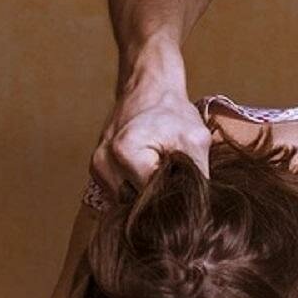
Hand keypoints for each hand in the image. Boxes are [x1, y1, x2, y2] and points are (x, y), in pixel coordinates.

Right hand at [91, 84, 210, 196]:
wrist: (148, 91)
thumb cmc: (172, 113)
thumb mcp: (195, 139)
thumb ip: (196, 174)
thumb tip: (199, 207)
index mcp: (124, 153)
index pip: (151, 198)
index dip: (172, 197)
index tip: (186, 186)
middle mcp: (103, 164)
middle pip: (137, 204)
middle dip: (159, 198)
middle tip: (176, 178)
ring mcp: (98, 170)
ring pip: (128, 203)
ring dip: (148, 194)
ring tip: (163, 171)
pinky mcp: (99, 173)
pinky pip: (122, 195)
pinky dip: (138, 189)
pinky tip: (150, 173)